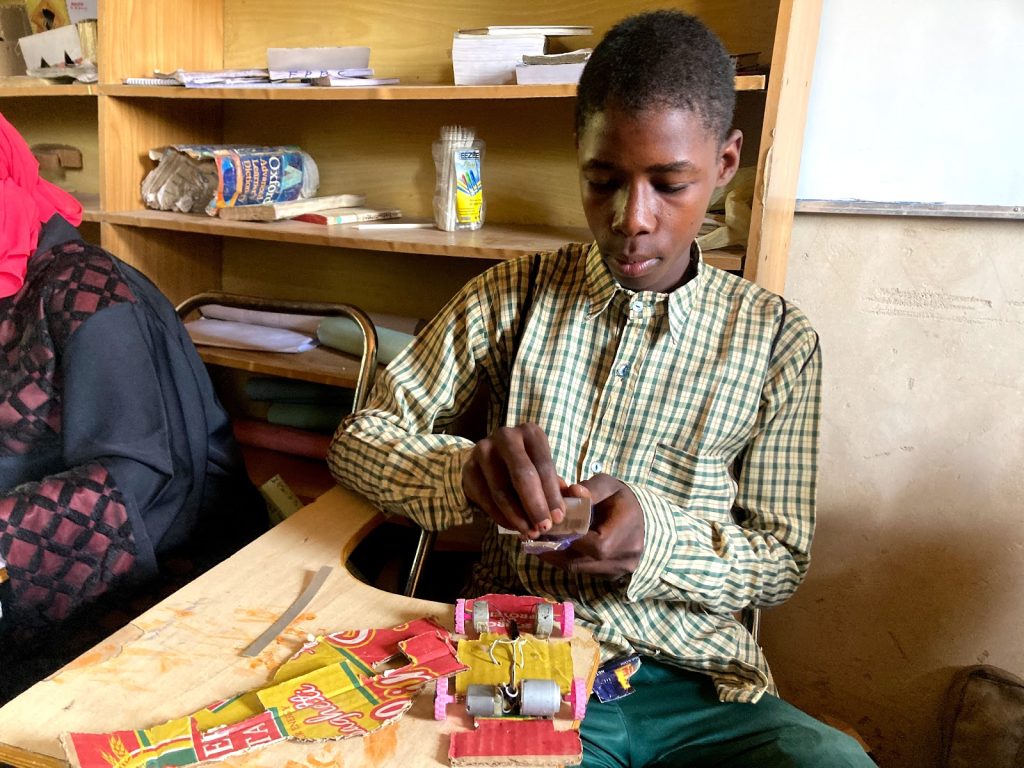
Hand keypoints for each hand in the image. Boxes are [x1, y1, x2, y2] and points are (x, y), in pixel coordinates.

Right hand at [462, 423, 566, 537]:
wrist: (488, 461)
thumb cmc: (525, 466)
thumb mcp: (543, 470)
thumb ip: (558, 486)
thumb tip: (575, 502)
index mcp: (530, 433)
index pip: (544, 466)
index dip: (552, 494)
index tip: (559, 518)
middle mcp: (506, 436)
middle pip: (522, 475)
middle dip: (535, 505)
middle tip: (544, 527)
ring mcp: (483, 450)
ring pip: (501, 490)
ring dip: (517, 516)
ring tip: (529, 532)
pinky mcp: (468, 469)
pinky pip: (485, 499)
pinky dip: (501, 517)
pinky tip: (513, 527)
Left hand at [540, 474, 644, 579]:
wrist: (645, 519)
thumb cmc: (624, 500)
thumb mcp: (609, 486)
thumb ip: (591, 489)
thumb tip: (571, 491)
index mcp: (625, 534)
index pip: (591, 544)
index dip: (567, 537)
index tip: (547, 527)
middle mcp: (624, 558)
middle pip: (581, 561)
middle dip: (556, 550)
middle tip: (534, 539)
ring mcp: (619, 570)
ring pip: (580, 569)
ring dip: (558, 558)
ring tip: (539, 544)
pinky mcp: (611, 575)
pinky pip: (585, 571)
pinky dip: (569, 560)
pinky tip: (555, 549)